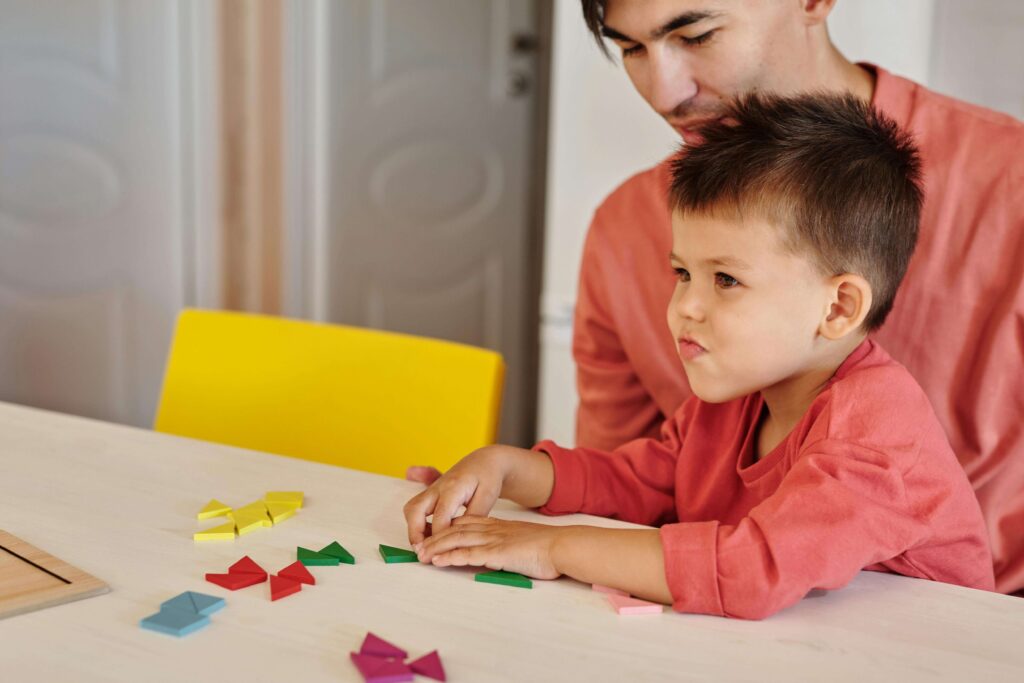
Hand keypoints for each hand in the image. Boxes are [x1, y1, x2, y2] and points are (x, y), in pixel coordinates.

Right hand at [403, 446, 514, 544]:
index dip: (439, 537)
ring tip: (426, 547)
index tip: (441, 554)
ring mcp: (432, 490)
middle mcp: (438, 487)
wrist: (484, 461)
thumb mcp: (488, 496)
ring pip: (411, 509)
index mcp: (454, 487)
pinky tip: (429, 536)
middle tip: (423, 553)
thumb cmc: (488, 477)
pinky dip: (417, 523)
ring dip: (413, 528)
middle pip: (415, 510)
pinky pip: (416, 508)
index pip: (440, 516)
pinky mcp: (431, 493)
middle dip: (415, 533)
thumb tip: (460, 536)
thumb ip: (474, 515)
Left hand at [414, 515, 563, 579]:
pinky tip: (439, 561)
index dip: (447, 528)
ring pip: (458, 541)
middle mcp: (493, 530)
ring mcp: (494, 540)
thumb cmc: (548, 549)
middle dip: (435, 539)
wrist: (563, 546)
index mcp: (499, 526)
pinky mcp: (498, 553)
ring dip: (437, 548)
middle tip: (418, 548)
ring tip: (421, 556)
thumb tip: (501, 555)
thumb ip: (509, 546)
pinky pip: (470, 554)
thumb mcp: (523, 542)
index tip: (432, 535)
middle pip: (457, 531)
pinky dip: (452, 557)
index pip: (466, 523)